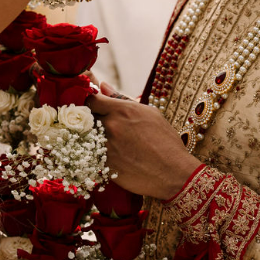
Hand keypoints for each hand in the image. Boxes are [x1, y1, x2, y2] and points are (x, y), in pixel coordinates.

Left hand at [87, 82, 200, 200]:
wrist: (173, 173)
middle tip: (103, 128)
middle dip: (91, 121)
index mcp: (121, 110)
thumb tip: (103, 86)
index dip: (91, 104)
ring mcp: (105, 147)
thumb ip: (123, 99)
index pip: (91, 100)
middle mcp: (110, 126)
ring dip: (93, 139)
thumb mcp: (150, 114)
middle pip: (86, 118)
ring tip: (110, 144)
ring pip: (86, 138)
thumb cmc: (165, 141)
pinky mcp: (103, 166)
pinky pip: (92, 156)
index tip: (96, 109)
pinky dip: (97, 155)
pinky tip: (112, 158)